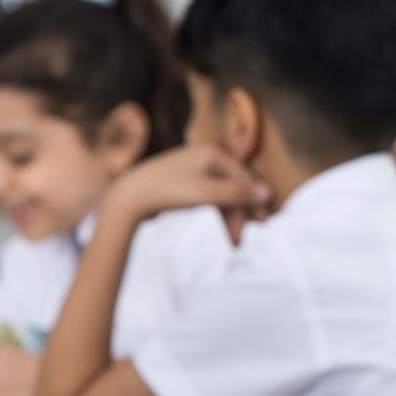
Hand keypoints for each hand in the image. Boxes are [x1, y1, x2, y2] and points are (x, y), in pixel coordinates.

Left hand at [108, 144, 272, 242]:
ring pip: (219, 195)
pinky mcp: (180, 185)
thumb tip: (268, 192)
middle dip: (239, 214)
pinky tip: (220, 227)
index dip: (254, 201)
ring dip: (228, 218)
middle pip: (231, 188)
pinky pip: (206, 198)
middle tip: (243, 239)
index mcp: (211, 153)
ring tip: (233, 242)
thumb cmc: (166, 192)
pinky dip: (214, 213)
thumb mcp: (205, 193)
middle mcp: (202, 158)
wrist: (127, 197)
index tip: (262, 224)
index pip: (242, 178)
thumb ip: (237, 194)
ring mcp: (190, 171)